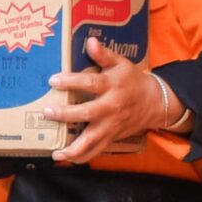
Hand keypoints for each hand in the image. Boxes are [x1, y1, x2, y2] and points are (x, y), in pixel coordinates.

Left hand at [44, 40, 178, 163]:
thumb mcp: (121, 63)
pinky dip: (82, 157)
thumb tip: (90, 41)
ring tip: (55, 153)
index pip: (90, 83)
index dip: (72, 81)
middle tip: (47, 111)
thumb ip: (104, 55)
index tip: (53, 80)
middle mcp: (111, 108)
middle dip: (66, 114)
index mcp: (112, 86)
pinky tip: (66, 159)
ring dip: (73, 148)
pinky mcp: (111, 137)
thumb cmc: (133, 80)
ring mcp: (111, 125)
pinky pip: (96, 150)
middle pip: (87, 113)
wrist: (155, 102)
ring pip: (92, 140)